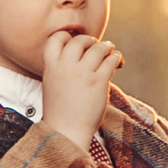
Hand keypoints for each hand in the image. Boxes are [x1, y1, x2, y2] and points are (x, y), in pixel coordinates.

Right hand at [40, 29, 121, 148]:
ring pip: (97, 48)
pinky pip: (110, 61)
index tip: (74, 39)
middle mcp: (66, 67)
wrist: (66, 131)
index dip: (66, 36)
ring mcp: (82, 73)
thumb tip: (81, 58)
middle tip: (95, 45)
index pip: (56, 39)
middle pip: (78, 40)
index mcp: (51, 67)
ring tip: (109, 49)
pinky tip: (117, 61)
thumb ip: (62, 69)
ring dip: (106, 46)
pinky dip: (115, 57)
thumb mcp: (52, 85)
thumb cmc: (60, 112)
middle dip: (88, 40)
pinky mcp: (98, 82)